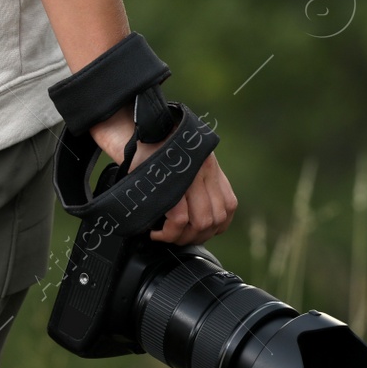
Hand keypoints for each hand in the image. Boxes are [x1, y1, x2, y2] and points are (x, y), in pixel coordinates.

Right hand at [90, 108, 237, 245]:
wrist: (138, 129)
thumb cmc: (153, 149)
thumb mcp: (182, 161)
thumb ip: (197, 184)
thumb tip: (200, 222)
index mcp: (211, 168)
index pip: (229, 207)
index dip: (216, 227)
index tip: (197, 233)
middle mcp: (207, 171)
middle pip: (214, 219)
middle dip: (196, 237)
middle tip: (176, 238)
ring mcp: (192, 176)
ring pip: (201, 222)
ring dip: (182, 237)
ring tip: (165, 235)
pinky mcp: (173, 183)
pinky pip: (181, 219)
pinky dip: (170, 232)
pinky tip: (157, 231)